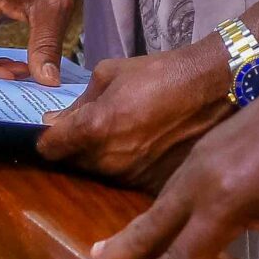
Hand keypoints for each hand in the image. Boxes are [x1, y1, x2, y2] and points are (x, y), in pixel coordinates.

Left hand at [36, 41, 232, 187]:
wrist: (211, 89)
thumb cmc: (160, 73)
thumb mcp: (110, 72)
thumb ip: (80, 100)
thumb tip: (57, 120)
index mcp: (94, 128)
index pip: (48, 147)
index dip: (47, 139)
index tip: (54, 133)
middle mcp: (108, 160)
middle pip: (73, 163)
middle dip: (75, 148)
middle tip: (93, 130)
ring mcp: (132, 177)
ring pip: (99, 174)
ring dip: (102, 160)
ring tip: (123, 137)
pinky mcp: (152, 186)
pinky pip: (126, 181)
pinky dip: (128, 168)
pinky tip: (143, 150)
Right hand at [70, 61, 258, 258]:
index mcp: (223, 202)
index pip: (177, 258)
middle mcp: (200, 182)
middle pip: (148, 229)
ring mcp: (200, 162)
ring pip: (155, 207)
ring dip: (127, 235)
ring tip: (97, 255)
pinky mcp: (205, 150)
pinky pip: (169, 189)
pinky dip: (150, 212)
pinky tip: (145, 224)